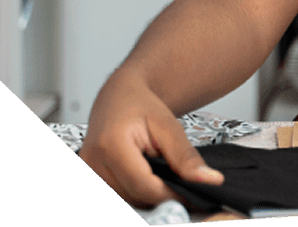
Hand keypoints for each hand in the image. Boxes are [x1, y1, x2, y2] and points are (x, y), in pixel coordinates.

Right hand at [78, 69, 223, 207]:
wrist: (118, 97)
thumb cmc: (142, 107)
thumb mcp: (170, 127)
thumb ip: (187, 157)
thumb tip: (210, 180)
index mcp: (111, 145)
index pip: (142, 185)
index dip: (169, 195)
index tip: (190, 194)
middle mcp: (91, 162)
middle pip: (132, 197)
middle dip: (159, 195)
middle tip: (178, 182)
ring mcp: (85, 173)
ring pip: (124, 201)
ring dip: (145, 195)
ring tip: (159, 174)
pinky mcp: (86, 179)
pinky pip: (115, 197)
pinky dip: (133, 193)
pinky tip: (144, 178)